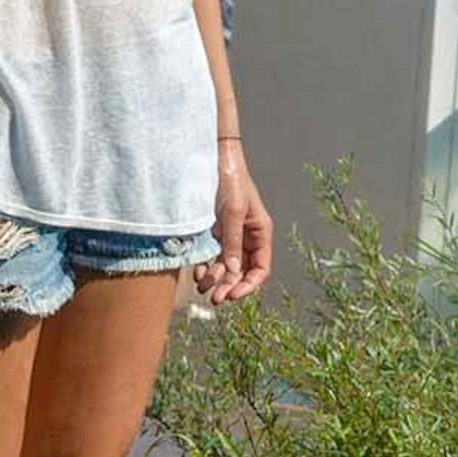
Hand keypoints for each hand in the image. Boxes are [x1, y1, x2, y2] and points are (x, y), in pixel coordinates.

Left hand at [191, 139, 271, 305]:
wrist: (211, 157)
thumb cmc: (229, 179)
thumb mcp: (233, 211)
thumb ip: (233, 241)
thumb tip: (234, 271)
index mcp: (259, 232)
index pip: (260, 268)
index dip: (249, 285)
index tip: (233, 295)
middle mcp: (245, 237)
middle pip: (241, 272)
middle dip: (229, 286)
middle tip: (214, 299)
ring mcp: (227, 235)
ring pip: (224, 267)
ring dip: (215, 279)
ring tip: (202, 287)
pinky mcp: (211, 232)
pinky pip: (210, 256)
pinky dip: (204, 267)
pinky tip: (197, 273)